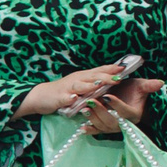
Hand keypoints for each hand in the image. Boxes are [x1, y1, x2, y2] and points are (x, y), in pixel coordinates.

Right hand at [19, 63, 137, 118]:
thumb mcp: (81, 85)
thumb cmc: (63, 91)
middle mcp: (77, 80)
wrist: (40, 96)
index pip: (100, 70)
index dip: (112, 68)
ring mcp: (67, 89)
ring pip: (80, 85)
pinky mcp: (59, 98)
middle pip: (93, 76)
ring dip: (90, 85)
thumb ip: (94, 82)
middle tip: (119, 77)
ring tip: (100, 85)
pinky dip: (70, 98)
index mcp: (84, 76)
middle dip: (106, 76)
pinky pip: (65, 98)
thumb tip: (113, 79)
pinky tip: (75, 99)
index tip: (126, 67)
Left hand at [84, 77, 161, 135]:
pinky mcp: (103, 128)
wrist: (125, 97)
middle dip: (101, 112)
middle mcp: (123, 123)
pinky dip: (89, 130)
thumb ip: (148, 85)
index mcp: (134, 114)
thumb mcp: (141, 86)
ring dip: (92, 119)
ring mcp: (113, 127)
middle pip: (112, 121)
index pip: (125, 112)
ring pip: (102, 126)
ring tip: (84, 109)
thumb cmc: (133, 91)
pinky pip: (96, 131)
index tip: (107, 96)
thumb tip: (160, 83)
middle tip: (91, 102)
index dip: (117, 105)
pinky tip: (81, 127)